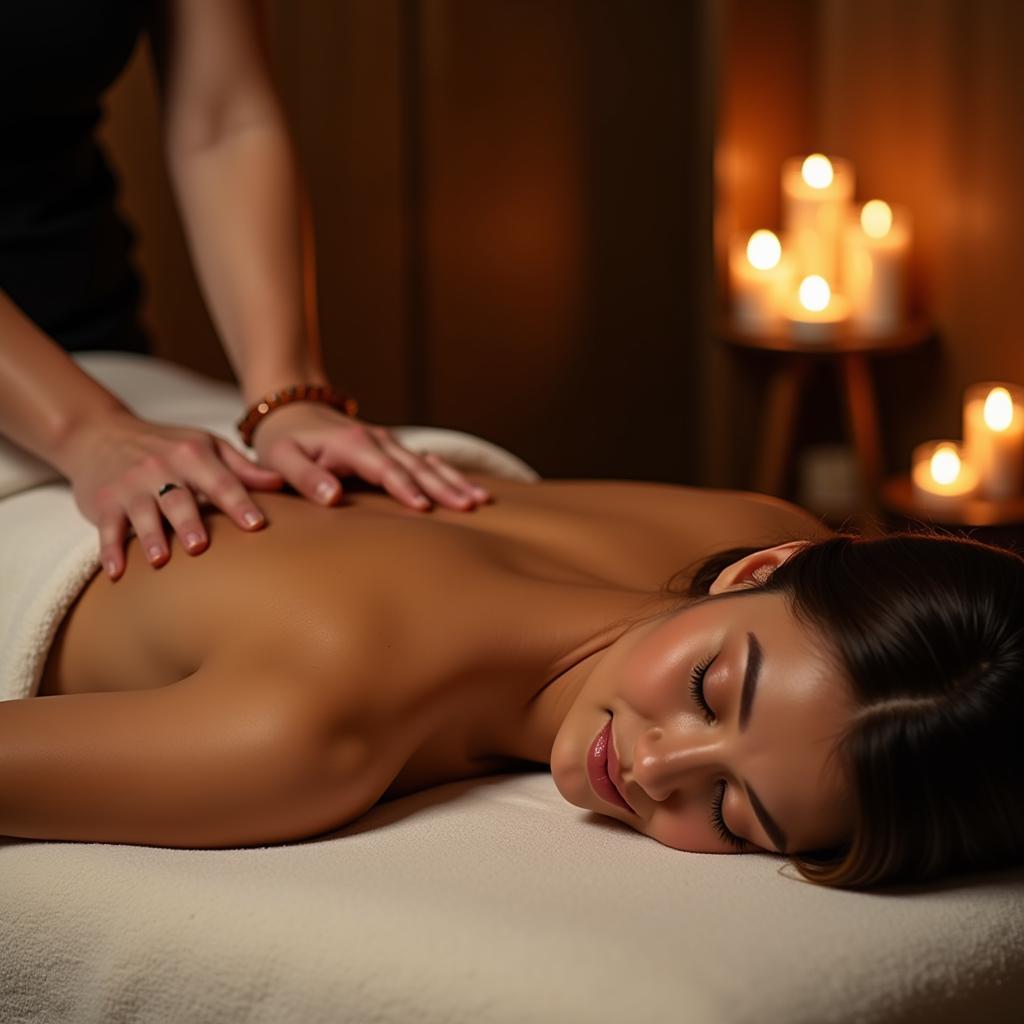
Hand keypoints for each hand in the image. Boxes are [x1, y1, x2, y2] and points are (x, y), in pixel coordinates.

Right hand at [59, 410, 285, 579]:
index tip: (255, 525)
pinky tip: (116, 573)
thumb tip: (282, 483)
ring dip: (150, 537)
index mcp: (193, 455)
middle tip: (200, 546)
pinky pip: (107, 528)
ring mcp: (130, 485)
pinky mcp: (104, 502)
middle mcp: (161, 468)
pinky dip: (109, 550)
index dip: (238, 502)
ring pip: (142, 513)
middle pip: (178, 498)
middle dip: (189, 522)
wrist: (99, 433)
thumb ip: (242, 468)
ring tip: (160, 560)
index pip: (221, 481)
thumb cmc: (167, 445)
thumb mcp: (206, 445)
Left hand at [248, 401, 492, 511]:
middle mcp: (378, 440)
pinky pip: (427, 462)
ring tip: (481, 499)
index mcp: (353, 444)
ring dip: (455, 480)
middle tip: (471, 506)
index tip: (425, 508)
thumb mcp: (281, 459)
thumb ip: (305, 477)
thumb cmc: (283, 442)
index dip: (405, 488)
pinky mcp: (394, 449)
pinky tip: (471, 487)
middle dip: (445, 486)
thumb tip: (333, 497)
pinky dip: (450, 474)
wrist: (292, 409)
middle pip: (417, 466)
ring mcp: (389, 443)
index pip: (385, 469)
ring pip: (428, 463)